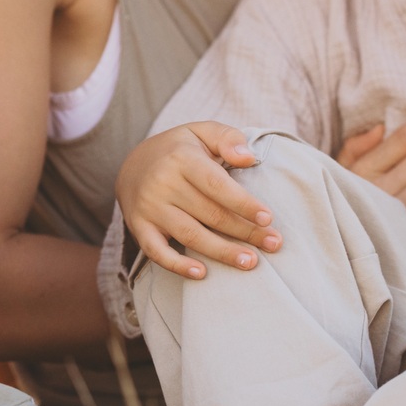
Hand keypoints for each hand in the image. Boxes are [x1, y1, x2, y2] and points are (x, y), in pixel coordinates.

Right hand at [116, 122, 278, 278]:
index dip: (243, 203)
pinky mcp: (139, 227)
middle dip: (245, 231)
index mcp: (181, 158)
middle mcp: (163, 183)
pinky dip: (177, 265)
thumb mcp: (202, 132)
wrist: (132, 164)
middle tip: (273, 244)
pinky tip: (201, 273)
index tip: (268, 218)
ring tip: (250, 262)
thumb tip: (249, 158)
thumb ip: (229, 138)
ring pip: (190, 235)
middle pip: (210, 214)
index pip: (217, 185)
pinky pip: (156, 251)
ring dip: (222, 252)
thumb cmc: (179, 150)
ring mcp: (149, 208)